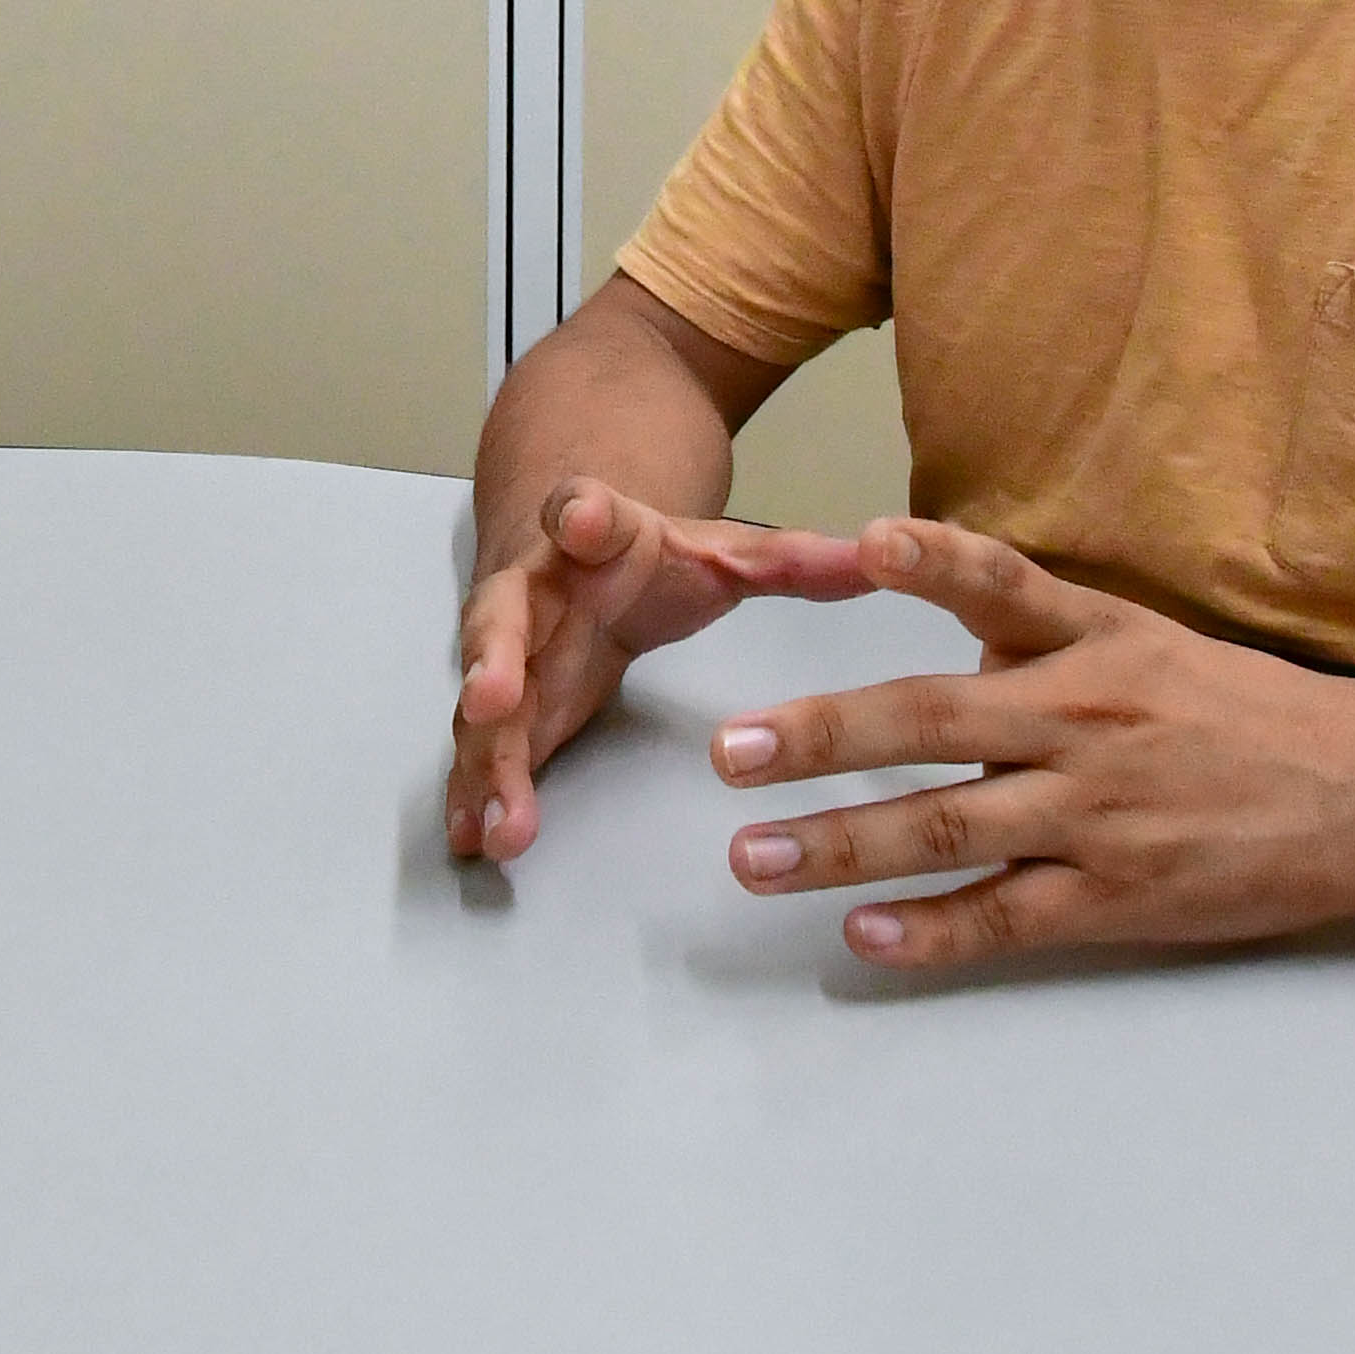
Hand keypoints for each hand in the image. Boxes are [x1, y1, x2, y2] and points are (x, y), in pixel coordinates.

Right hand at [450, 481, 860, 863]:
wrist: (573, 547)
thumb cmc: (652, 557)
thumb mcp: (726, 554)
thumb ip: (795, 561)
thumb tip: (881, 558)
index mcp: (596, 535)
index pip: (585, 512)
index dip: (579, 514)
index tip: (577, 519)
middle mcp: (536, 589)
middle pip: (502, 619)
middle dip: (494, 658)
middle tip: (491, 697)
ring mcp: (509, 653)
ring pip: (485, 705)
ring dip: (486, 761)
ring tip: (498, 822)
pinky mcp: (503, 710)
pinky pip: (482, 752)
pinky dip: (473, 796)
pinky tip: (473, 841)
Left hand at [709, 517, 1354, 965]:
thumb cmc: (1241, 710)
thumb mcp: (1145, 640)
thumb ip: (1038, 633)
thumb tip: (941, 628)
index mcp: (1097, 647)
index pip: (1005, 591)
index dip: (938, 563)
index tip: (866, 543)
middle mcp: (1089, 723)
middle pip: (938, 721)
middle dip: (825, 736)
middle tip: (732, 752)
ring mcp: (1099, 818)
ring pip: (949, 827)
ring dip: (842, 844)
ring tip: (754, 858)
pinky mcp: (1118, 900)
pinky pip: (1006, 917)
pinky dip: (931, 930)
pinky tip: (863, 937)